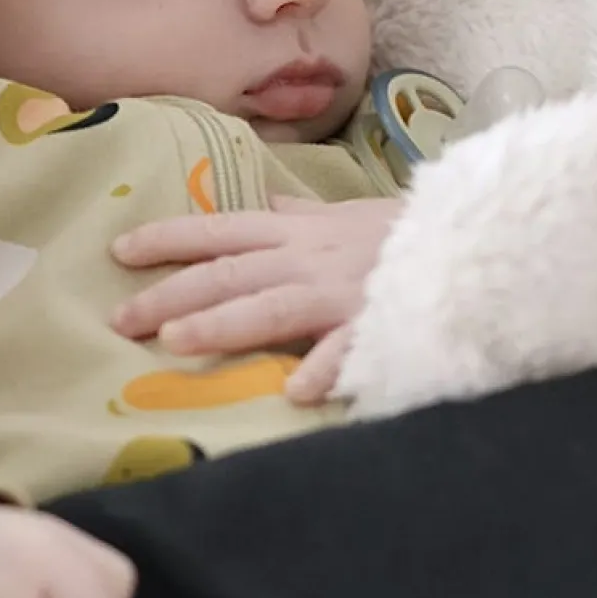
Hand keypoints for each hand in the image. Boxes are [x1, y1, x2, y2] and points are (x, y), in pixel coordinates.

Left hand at [111, 197, 402, 403]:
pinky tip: (298, 392)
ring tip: (177, 343)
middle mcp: (310, 260)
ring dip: (224, 323)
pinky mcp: (382, 322)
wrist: (478, 239)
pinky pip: (352, 348)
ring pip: (273, 307)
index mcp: (297, 235)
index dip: (168, 238)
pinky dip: (327, 367)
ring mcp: (344, 292)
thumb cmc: (406, 234)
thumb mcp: (344, 217)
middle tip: (121, 320)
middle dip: (170, 295)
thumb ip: (297, 217)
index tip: (118, 251)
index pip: (220, 231)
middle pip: (229, 274)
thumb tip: (257, 204)